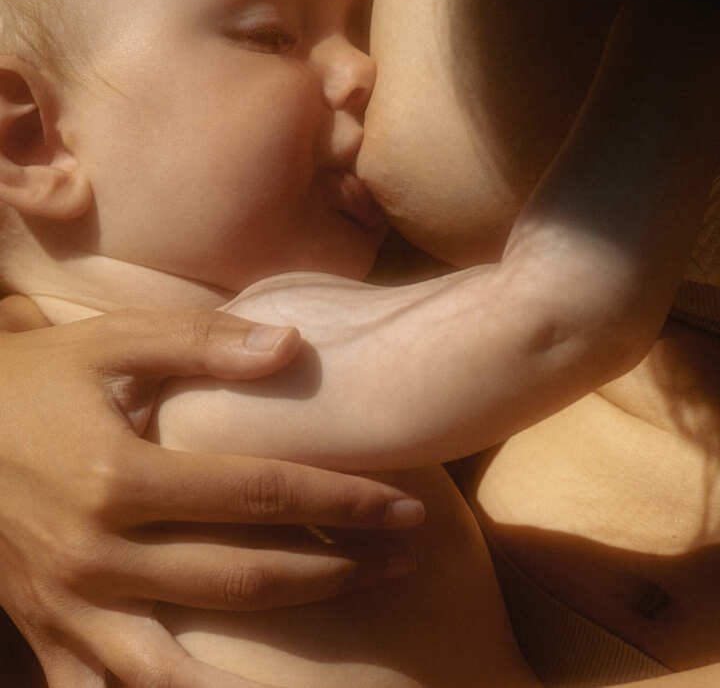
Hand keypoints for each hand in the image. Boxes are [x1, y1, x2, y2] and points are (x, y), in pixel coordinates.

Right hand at [0, 302, 423, 687]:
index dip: (341, 501)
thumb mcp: (111, 342)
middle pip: (246, 579)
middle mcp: (97, 554)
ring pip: (188, 662)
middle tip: (403, 557)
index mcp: (118, 476)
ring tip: (343, 626)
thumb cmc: (34, 380)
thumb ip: (200, 343)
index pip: (261, 495)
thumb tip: (291, 346)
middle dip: (339, 570)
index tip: (404, 506)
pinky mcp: (46, 635)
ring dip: (276, 655)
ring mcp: (70, 608)